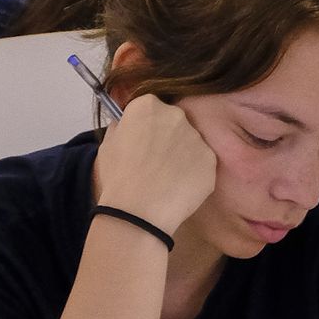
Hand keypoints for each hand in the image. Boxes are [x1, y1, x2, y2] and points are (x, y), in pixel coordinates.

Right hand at [95, 92, 218, 235]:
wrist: (138, 212)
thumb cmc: (118, 178)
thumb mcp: (108, 145)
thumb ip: (121, 127)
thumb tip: (127, 126)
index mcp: (148, 105)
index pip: (151, 107)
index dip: (146, 126)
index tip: (142, 142)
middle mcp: (176, 115)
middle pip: (174, 122)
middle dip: (168, 137)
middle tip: (156, 162)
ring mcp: (196, 137)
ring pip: (191, 143)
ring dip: (182, 156)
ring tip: (167, 180)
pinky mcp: (210, 160)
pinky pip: (202, 164)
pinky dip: (194, 175)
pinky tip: (179, 190)